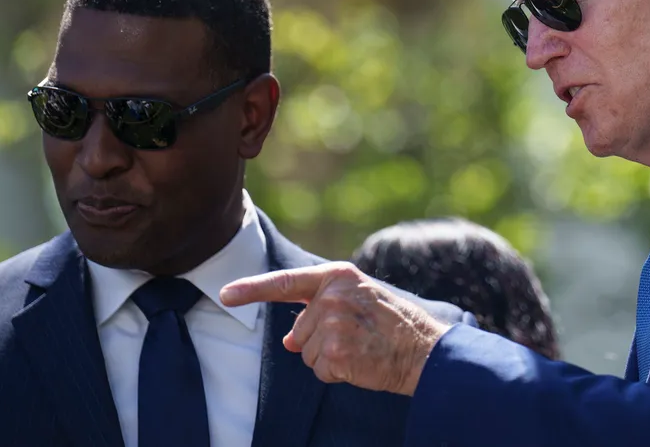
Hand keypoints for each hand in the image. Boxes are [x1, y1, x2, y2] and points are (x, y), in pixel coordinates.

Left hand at [220, 262, 450, 394]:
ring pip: (307, 353)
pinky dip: (336, 373)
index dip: (252, 289)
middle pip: (298, 330)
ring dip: (329, 358)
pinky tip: (360, 362)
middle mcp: (332, 296)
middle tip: (356, 337)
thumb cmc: (391, 323)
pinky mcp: (336, 352)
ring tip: (360, 348)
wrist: (424, 349)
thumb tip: (289, 339)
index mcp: (337, 276)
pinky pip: (319, 371)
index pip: (285, 282)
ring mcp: (333, 324)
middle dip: (319, 341)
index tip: (225, 294)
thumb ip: (320, 308)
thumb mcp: (357, 300)